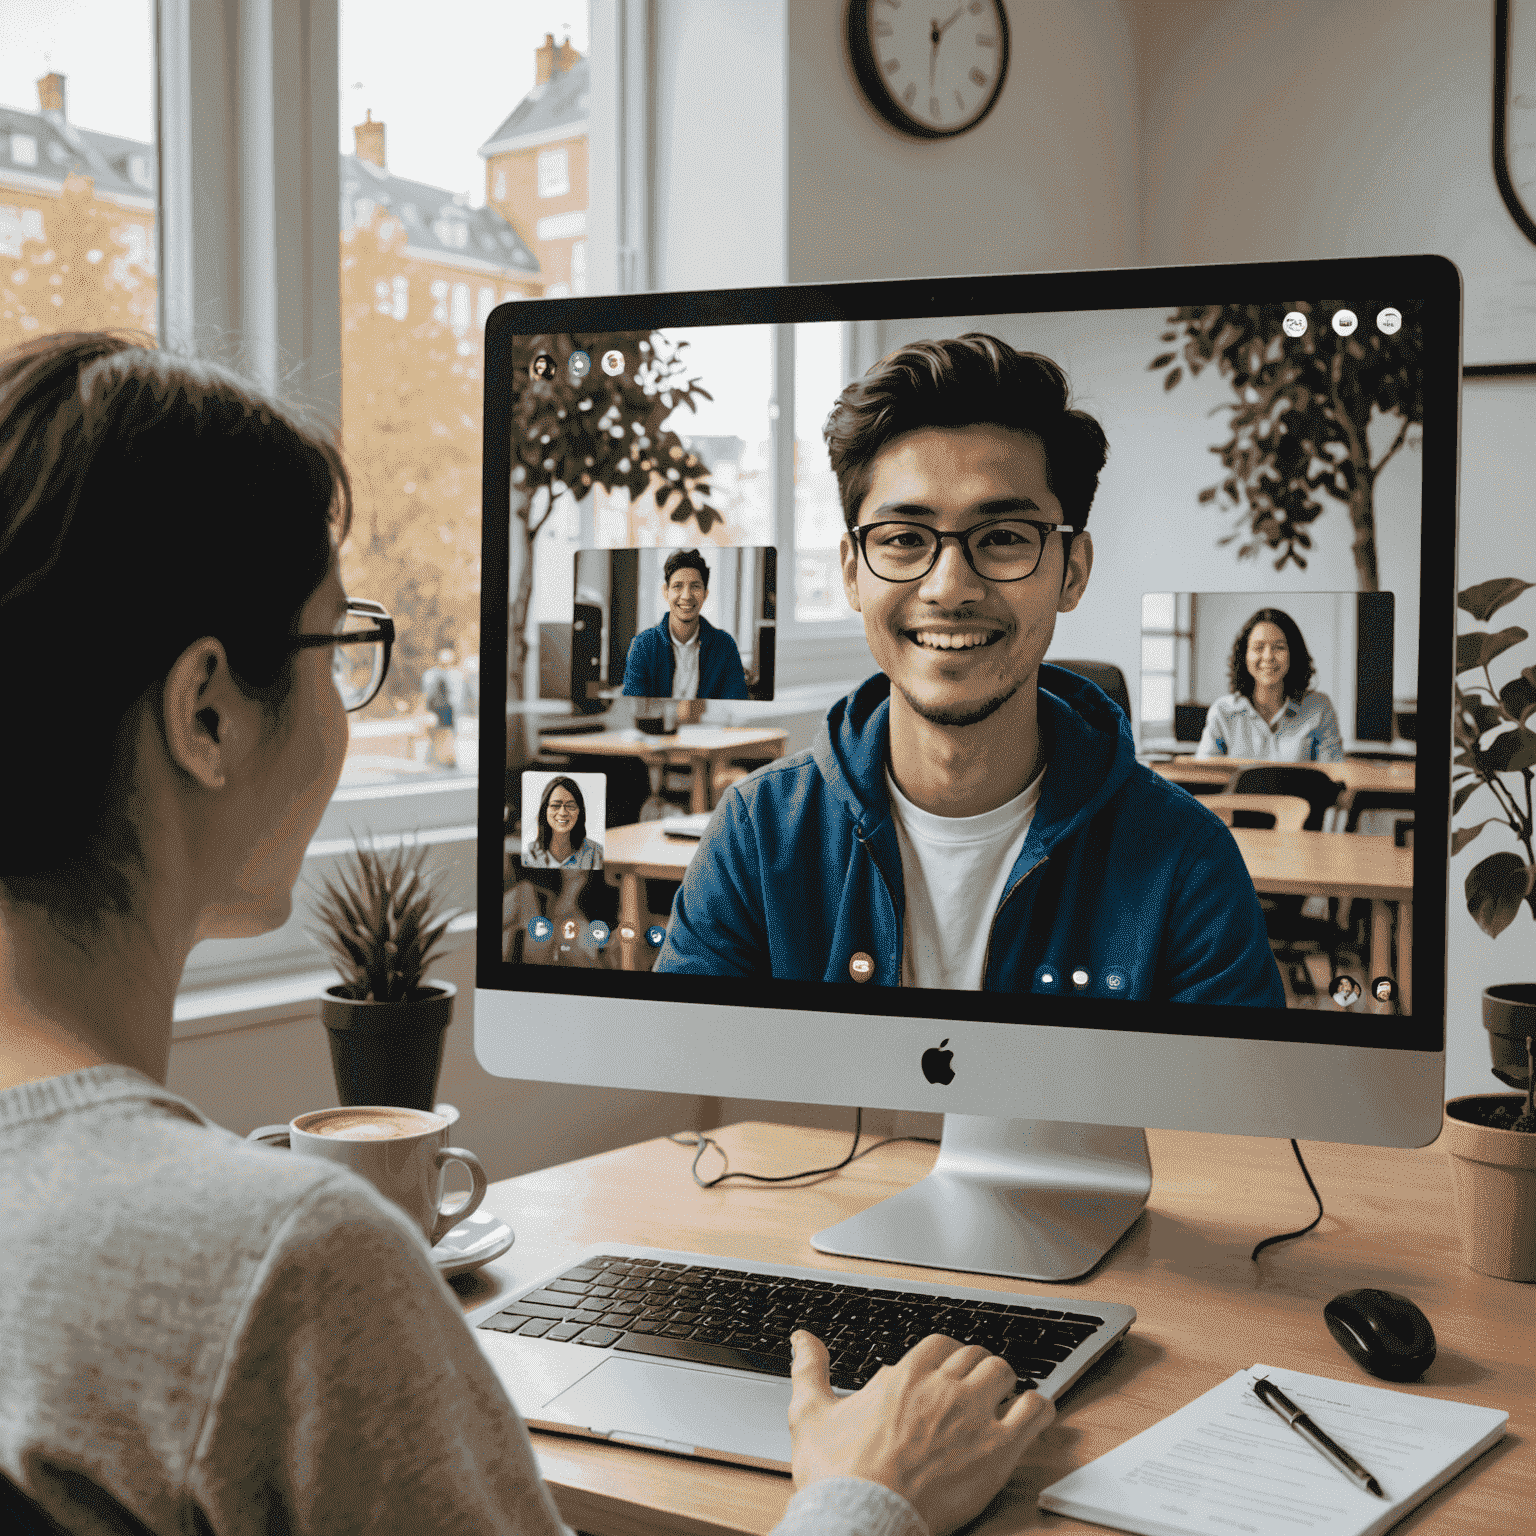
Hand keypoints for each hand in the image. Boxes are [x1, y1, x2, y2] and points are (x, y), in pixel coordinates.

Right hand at [787, 1330, 1054, 1535]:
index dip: (947, 1357)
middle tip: (973, 1390)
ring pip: (1004, 1372)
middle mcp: (941, 1386)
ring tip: (1002, 1399)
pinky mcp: (998, 1449)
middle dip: (975, 1369)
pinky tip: (1034, 1416)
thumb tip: (801, 1339)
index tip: (946, 1372)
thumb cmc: (838, 1475)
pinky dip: (1039, 1408)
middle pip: (974, 1355)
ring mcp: (972, 1415)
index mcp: (903, 1375)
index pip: (940, 1344)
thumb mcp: (810, 1414)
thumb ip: (809, 1369)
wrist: (861, 1519)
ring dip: (1005, 1382)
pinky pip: (1034, 1411)